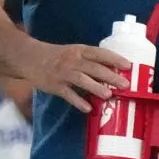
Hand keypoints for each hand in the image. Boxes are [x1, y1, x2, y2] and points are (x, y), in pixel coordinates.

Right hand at [16, 40, 131, 113]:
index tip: (128, 65)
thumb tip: (112, 71)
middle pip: (94, 68)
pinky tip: (88, 108)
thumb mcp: (73, 52)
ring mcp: (63, 74)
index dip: (114, 59)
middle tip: (125, 84)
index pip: (100, 53)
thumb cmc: (56, 56)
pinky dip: (78, 101)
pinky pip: (68, 95)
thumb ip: (89, 60)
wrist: (29, 58)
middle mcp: (72, 61)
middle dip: (110, 76)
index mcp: (79, 51)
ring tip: (109, 95)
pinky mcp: (55, 86)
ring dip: (96, 88)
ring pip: (82, 80)